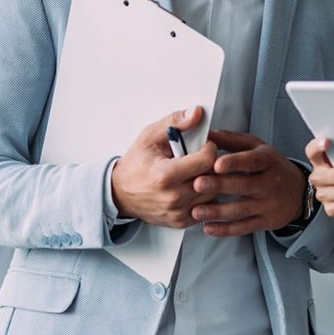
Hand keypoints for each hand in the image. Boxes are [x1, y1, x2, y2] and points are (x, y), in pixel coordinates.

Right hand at [110, 106, 218, 226]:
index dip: (209, 148)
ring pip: (213, 192)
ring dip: (209, 180)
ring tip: (193, 171)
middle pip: (213, 177)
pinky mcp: (182, 221)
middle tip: (197, 158)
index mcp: (166, 175)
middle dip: (210, 164)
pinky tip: (191, 185)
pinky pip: (207, 206)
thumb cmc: (135, 164)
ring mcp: (178, 212)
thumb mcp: (150, 136)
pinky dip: (204, 195)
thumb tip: (196, 113)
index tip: (202, 146)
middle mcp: (174, 197)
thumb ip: (174, 122)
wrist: (120, 193)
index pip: (207, 160)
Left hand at [189, 130, 306, 236]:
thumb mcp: (256, 147)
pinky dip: (226, 229)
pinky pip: (245, 227)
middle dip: (219, 185)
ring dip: (218, 211)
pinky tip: (209, 228)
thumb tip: (206, 133)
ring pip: (242, 209)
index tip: (216, 164)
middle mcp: (270, 183)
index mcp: (267, 160)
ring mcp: (268, 204)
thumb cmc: (271, 166)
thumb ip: (230, 140)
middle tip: (197, 184)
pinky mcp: (266, 221)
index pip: (251, 161)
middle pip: (243, 185)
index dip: (234, 162)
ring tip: (196, 211)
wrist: (298, 192)